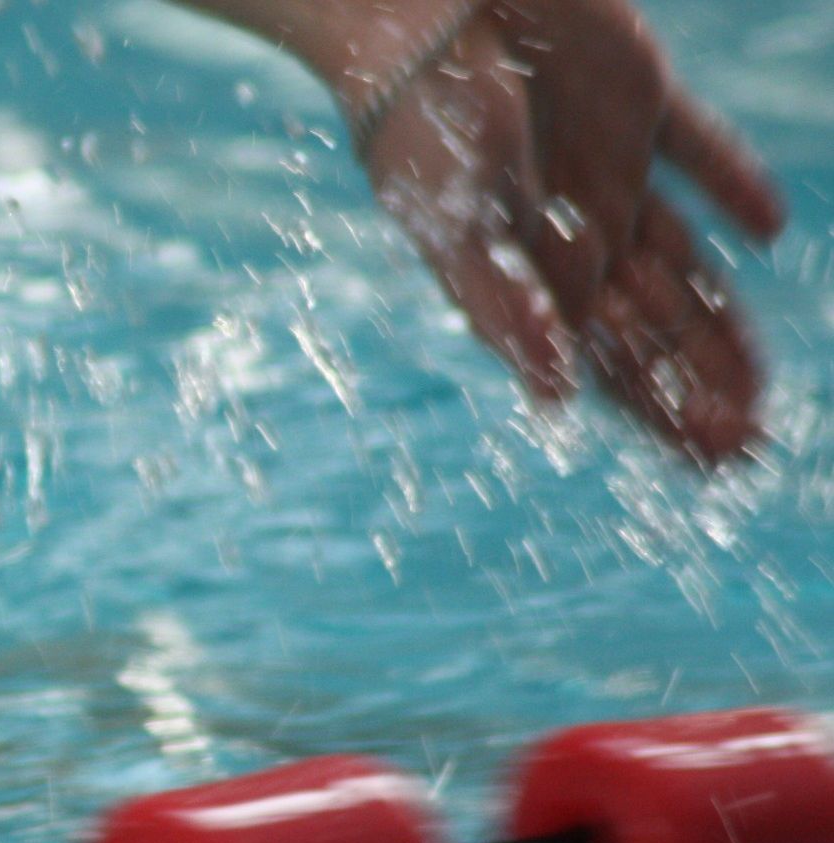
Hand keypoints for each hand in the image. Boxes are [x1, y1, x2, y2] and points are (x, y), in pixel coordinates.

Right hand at [355, 0, 784, 460]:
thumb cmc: (415, 121)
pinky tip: (769, 230)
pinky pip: (696, 153)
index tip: (711, 458)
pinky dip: (733, 186)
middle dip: (692, 387)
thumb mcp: (451, 225)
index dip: (654, 413)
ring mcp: (604, 170)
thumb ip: (499, 306)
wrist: (414, 10)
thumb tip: (553, 399)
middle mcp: (568, 233)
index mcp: (524, 271)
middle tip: (747, 442)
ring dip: (717, 324)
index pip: (601, 363)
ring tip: (760, 385)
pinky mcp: (631, 103)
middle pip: (647, 329)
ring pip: (679, 265)